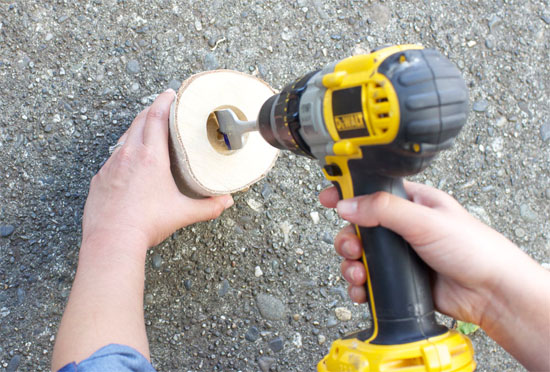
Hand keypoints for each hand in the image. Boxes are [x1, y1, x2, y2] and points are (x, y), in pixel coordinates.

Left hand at [82, 89, 232, 248]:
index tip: (171, 93)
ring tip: (148, 130)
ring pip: (125, 137)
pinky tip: (130, 161)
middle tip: (164, 107)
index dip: (164, 101)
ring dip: (137, 128)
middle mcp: (129, 155)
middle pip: (140, 121)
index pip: (157, 118)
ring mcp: (111, 165)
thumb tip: (227, 201)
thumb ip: (208, 207)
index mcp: (151, 158)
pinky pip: (113, 156)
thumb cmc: (147, 224)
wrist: (112, 240)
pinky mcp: (100, 178)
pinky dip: (124, 150)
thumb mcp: (182, 213)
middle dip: (152, 109)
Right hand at [319, 181, 517, 326]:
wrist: (490, 293)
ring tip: (358, 272)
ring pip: (359, 254)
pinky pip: (368, 279)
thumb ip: (384, 209)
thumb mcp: (425, 220)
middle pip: (358, 226)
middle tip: (352, 247)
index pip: (371, 189)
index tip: (328, 196)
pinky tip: (362, 288)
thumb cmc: (473, 249)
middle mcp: (402, 226)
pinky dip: (359, 285)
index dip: (347, 191)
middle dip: (347, 238)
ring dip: (351, 264)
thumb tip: (347, 204)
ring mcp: (399, 253)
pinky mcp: (398, 278)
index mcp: (411, 202)